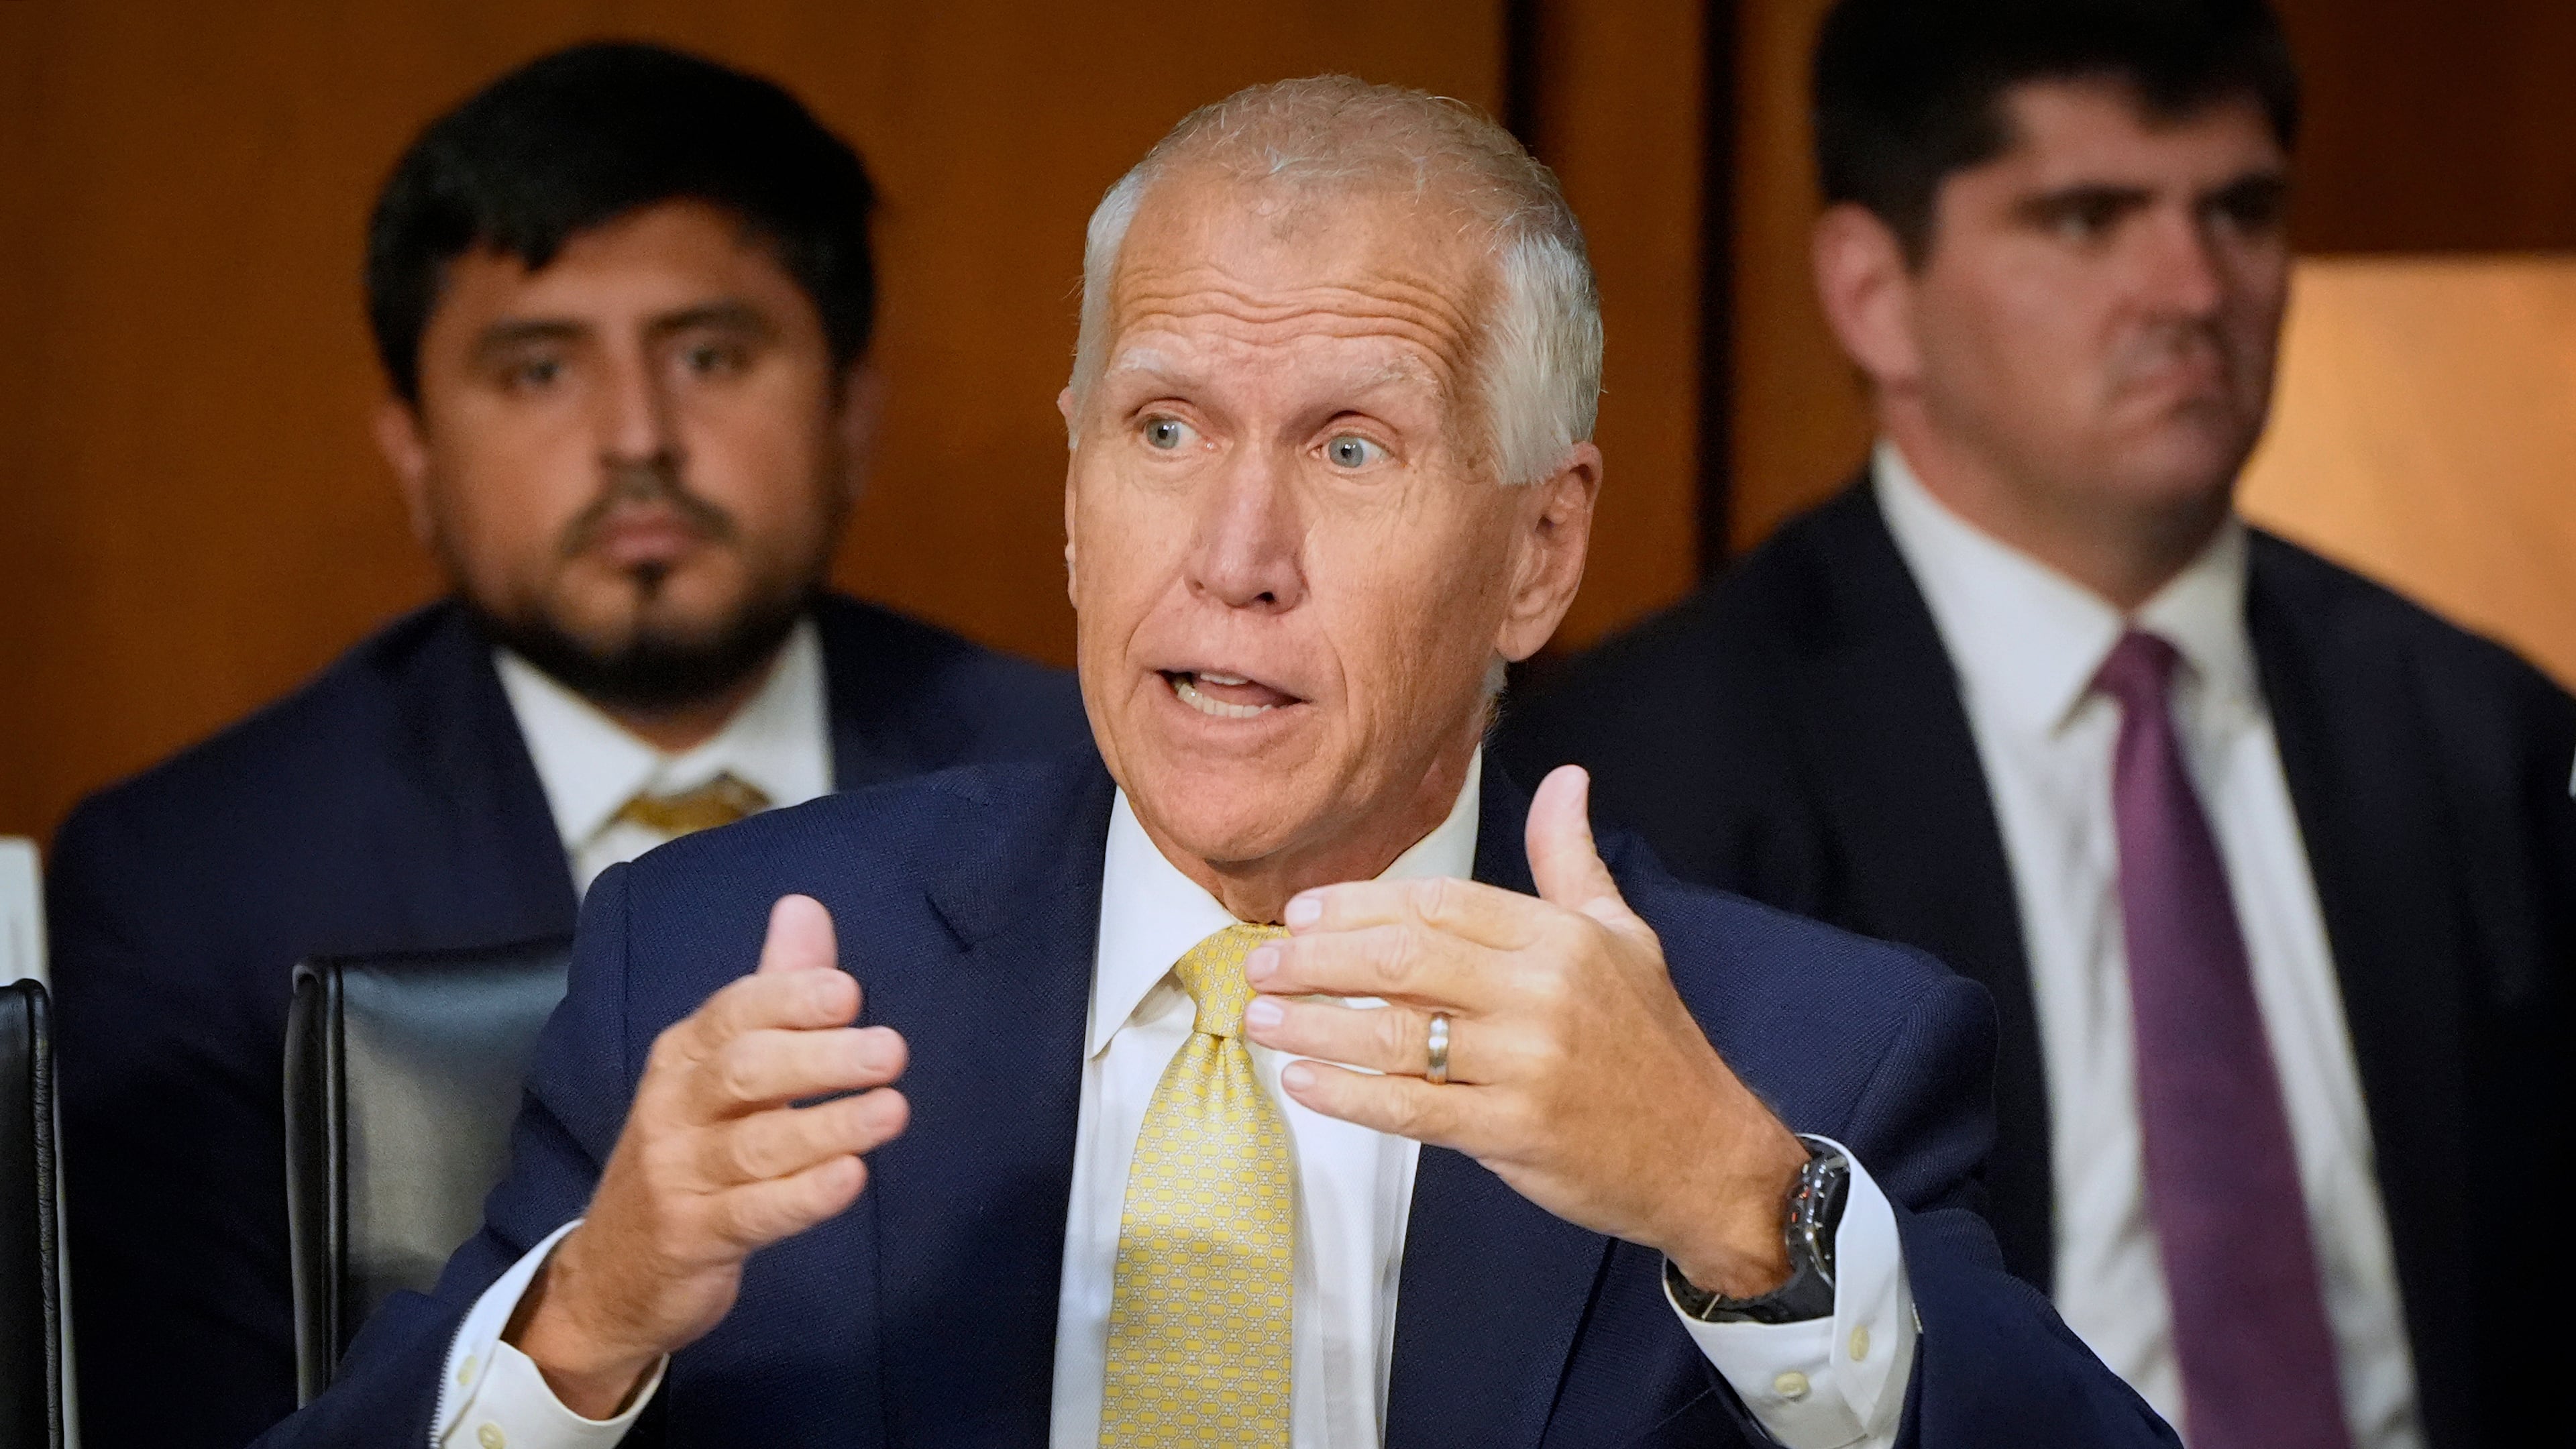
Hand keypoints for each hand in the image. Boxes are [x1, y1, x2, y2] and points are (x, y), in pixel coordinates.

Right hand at [507, 895, 910, 1416]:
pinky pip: (753, 1215)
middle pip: (743, 1072)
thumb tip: (804, 906)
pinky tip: (852, 1177)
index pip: (732, 1013)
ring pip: (754, 1146)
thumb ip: (771, 991)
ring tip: (892, 1110)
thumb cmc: (690, 1151)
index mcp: (683, 1056)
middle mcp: (673, 1108)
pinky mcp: (694, 1239)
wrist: (615, 1273)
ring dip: (828, 1126)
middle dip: (817, 1058)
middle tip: (890, 1049)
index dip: (788, 999)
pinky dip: (804, 1197)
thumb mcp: (718, 1068)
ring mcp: (679, 1176)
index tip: (848, 991)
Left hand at [1243, 765, 1809, 1297]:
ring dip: (1315, 1023)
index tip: (1302, 914)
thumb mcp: (1623, 936)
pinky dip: (1349, 1095)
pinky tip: (1305, 1082)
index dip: (1359, 905)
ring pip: (1394, 1032)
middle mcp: (1542, 991)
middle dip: (1317, 959)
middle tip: (1263, 965)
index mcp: (1560, 937)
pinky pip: (1412, 1106)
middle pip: (1402, 957)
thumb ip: (1572, 859)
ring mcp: (1527, 1063)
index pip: (1438, 903)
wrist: (1708, 1156)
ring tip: (1262, 1019)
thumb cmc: (1654, 1045)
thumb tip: (1567, 779)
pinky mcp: (1514, 1131)